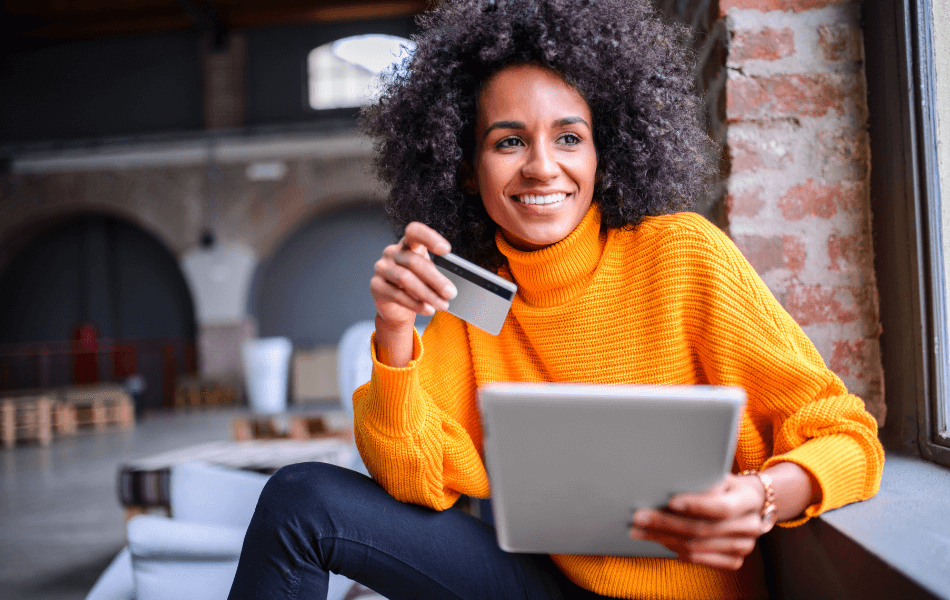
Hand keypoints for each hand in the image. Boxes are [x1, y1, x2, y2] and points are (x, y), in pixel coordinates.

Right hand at [370, 222, 457, 366]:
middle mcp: (392, 252)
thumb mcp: (429, 277)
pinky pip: (397, 294)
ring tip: (443, 305)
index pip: (414, 231)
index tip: (447, 250)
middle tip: (451, 293)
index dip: (430, 238)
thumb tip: (453, 285)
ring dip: (427, 294)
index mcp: (407, 244)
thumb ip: (438, 273)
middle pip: (414, 261)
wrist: (397, 308)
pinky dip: (416, 304)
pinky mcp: (376, 285)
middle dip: (436, 279)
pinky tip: (428, 309)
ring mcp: (381, 268)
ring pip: (406, 279)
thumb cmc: (417, 287)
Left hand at [629, 474, 765, 570]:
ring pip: (696, 547)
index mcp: (749, 500)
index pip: (722, 507)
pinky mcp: (734, 561)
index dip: (696, 505)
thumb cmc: (725, 484)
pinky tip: (657, 540)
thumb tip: (666, 481)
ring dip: (663, 538)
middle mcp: (750, 526)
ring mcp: (744, 547)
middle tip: (640, 517)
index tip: (670, 501)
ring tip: (639, 530)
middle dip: (666, 523)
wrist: (749, 503)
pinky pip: (698, 559)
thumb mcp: (718, 475)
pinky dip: (675, 549)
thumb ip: (701, 480)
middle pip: (703, 530)